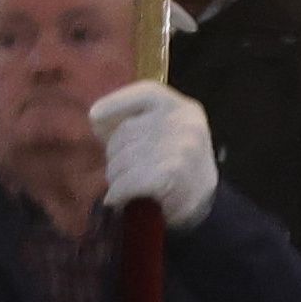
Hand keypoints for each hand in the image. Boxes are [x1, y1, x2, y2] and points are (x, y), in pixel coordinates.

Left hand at [87, 79, 216, 226]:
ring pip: (123, 158)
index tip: (94, 116)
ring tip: (123, 187)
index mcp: (183, 108)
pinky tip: (118, 199)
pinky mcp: (172, 174)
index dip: (116, 102)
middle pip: (126, 131)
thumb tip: (97, 118)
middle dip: (114, 155)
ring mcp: (180, 147)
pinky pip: (128, 181)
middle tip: (120, 172)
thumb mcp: (167, 135)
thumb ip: (139, 122)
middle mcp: (183, 122)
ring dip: (115, 178)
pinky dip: (118, 193)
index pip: (145, 93)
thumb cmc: (177, 168)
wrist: (206, 208)